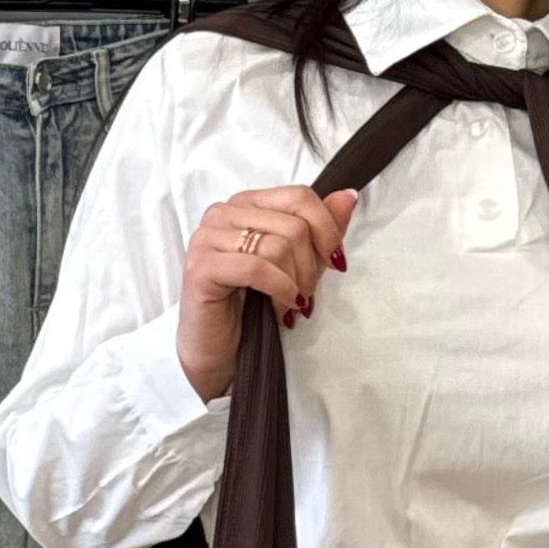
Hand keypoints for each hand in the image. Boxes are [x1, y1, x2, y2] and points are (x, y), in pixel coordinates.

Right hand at [175, 183, 359, 401]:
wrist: (219, 351)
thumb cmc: (254, 307)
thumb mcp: (299, 263)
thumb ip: (321, 228)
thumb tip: (347, 196)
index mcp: (245, 203)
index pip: (299, 197)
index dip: (327, 230)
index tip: (336, 261)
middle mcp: (222, 212)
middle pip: (293, 225)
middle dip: (311, 266)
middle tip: (307, 294)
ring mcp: (206, 237)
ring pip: (277, 246)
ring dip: (296, 283)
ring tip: (292, 304)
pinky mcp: (201, 266)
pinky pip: (257, 268)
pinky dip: (280, 290)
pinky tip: (283, 308)